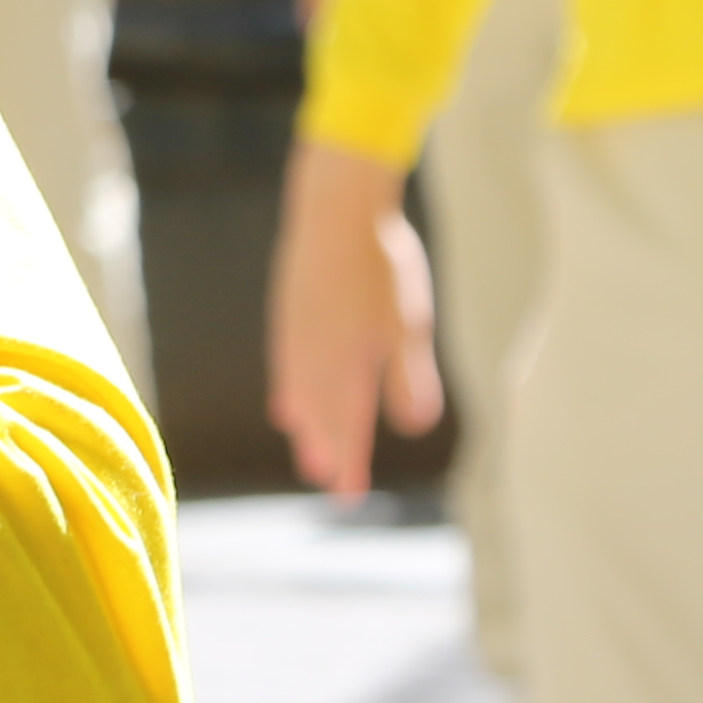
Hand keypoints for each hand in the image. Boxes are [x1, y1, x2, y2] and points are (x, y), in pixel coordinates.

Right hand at [263, 139, 441, 501]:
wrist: (336, 205)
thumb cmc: (381, 262)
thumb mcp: (408, 323)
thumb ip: (407, 376)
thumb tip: (415, 426)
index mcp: (348, 361)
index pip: (348, 423)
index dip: (349, 460)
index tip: (347, 496)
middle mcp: (315, 352)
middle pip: (319, 410)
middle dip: (324, 444)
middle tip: (324, 479)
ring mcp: (298, 328)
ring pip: (299, 385)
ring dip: (304, 417)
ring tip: (300, 436)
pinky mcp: (291, 305)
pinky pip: (286, 358)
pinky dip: (289, 382)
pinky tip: (287, 388)